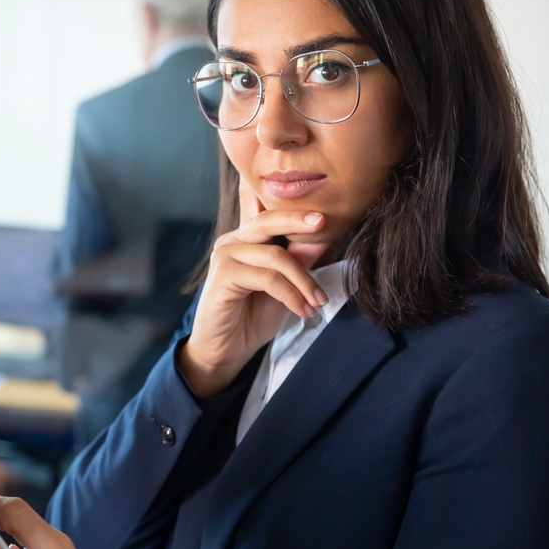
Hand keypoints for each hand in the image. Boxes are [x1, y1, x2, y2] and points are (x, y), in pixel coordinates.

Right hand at [178, 180, 329, 396]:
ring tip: (318, 301)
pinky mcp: (222, 275)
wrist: (227, 351)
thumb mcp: (286, 285)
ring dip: (303, 280)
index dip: (284, 199)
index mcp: (247, 238)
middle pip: (268, 220)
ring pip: (275, 256)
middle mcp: (233, 240)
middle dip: (298, 220)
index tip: (316, 198)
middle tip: (323, 221)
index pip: (262, 207)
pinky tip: (302, 310)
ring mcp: (225, 256)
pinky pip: (267, 278)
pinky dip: (290, 294)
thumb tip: (325, 235)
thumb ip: (300, 259)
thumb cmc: (253, 316)